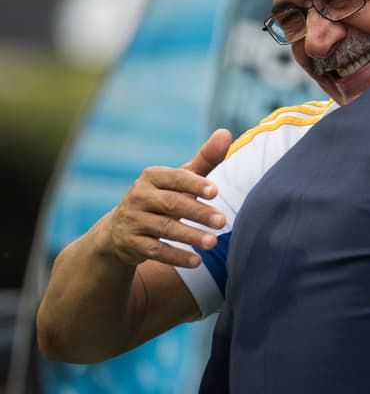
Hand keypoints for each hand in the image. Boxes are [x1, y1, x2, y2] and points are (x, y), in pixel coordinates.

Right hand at [99, 129, 231, 268]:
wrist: (120, 230)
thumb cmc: (162, 198)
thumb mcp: (180, 179)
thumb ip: (204, 160)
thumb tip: (226, 132)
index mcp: (152, 177)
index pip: (175, 178)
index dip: (195, 184)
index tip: (215, 191)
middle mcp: (138, 196)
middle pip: (172, 204)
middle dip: (198, 213)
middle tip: (223, 222)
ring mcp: (132, 220)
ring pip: (164, 229)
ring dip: (190, 236)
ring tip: (213, 243)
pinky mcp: (130, 243)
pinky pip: (155, 251)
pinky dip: (176, 256)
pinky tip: (197, 261)